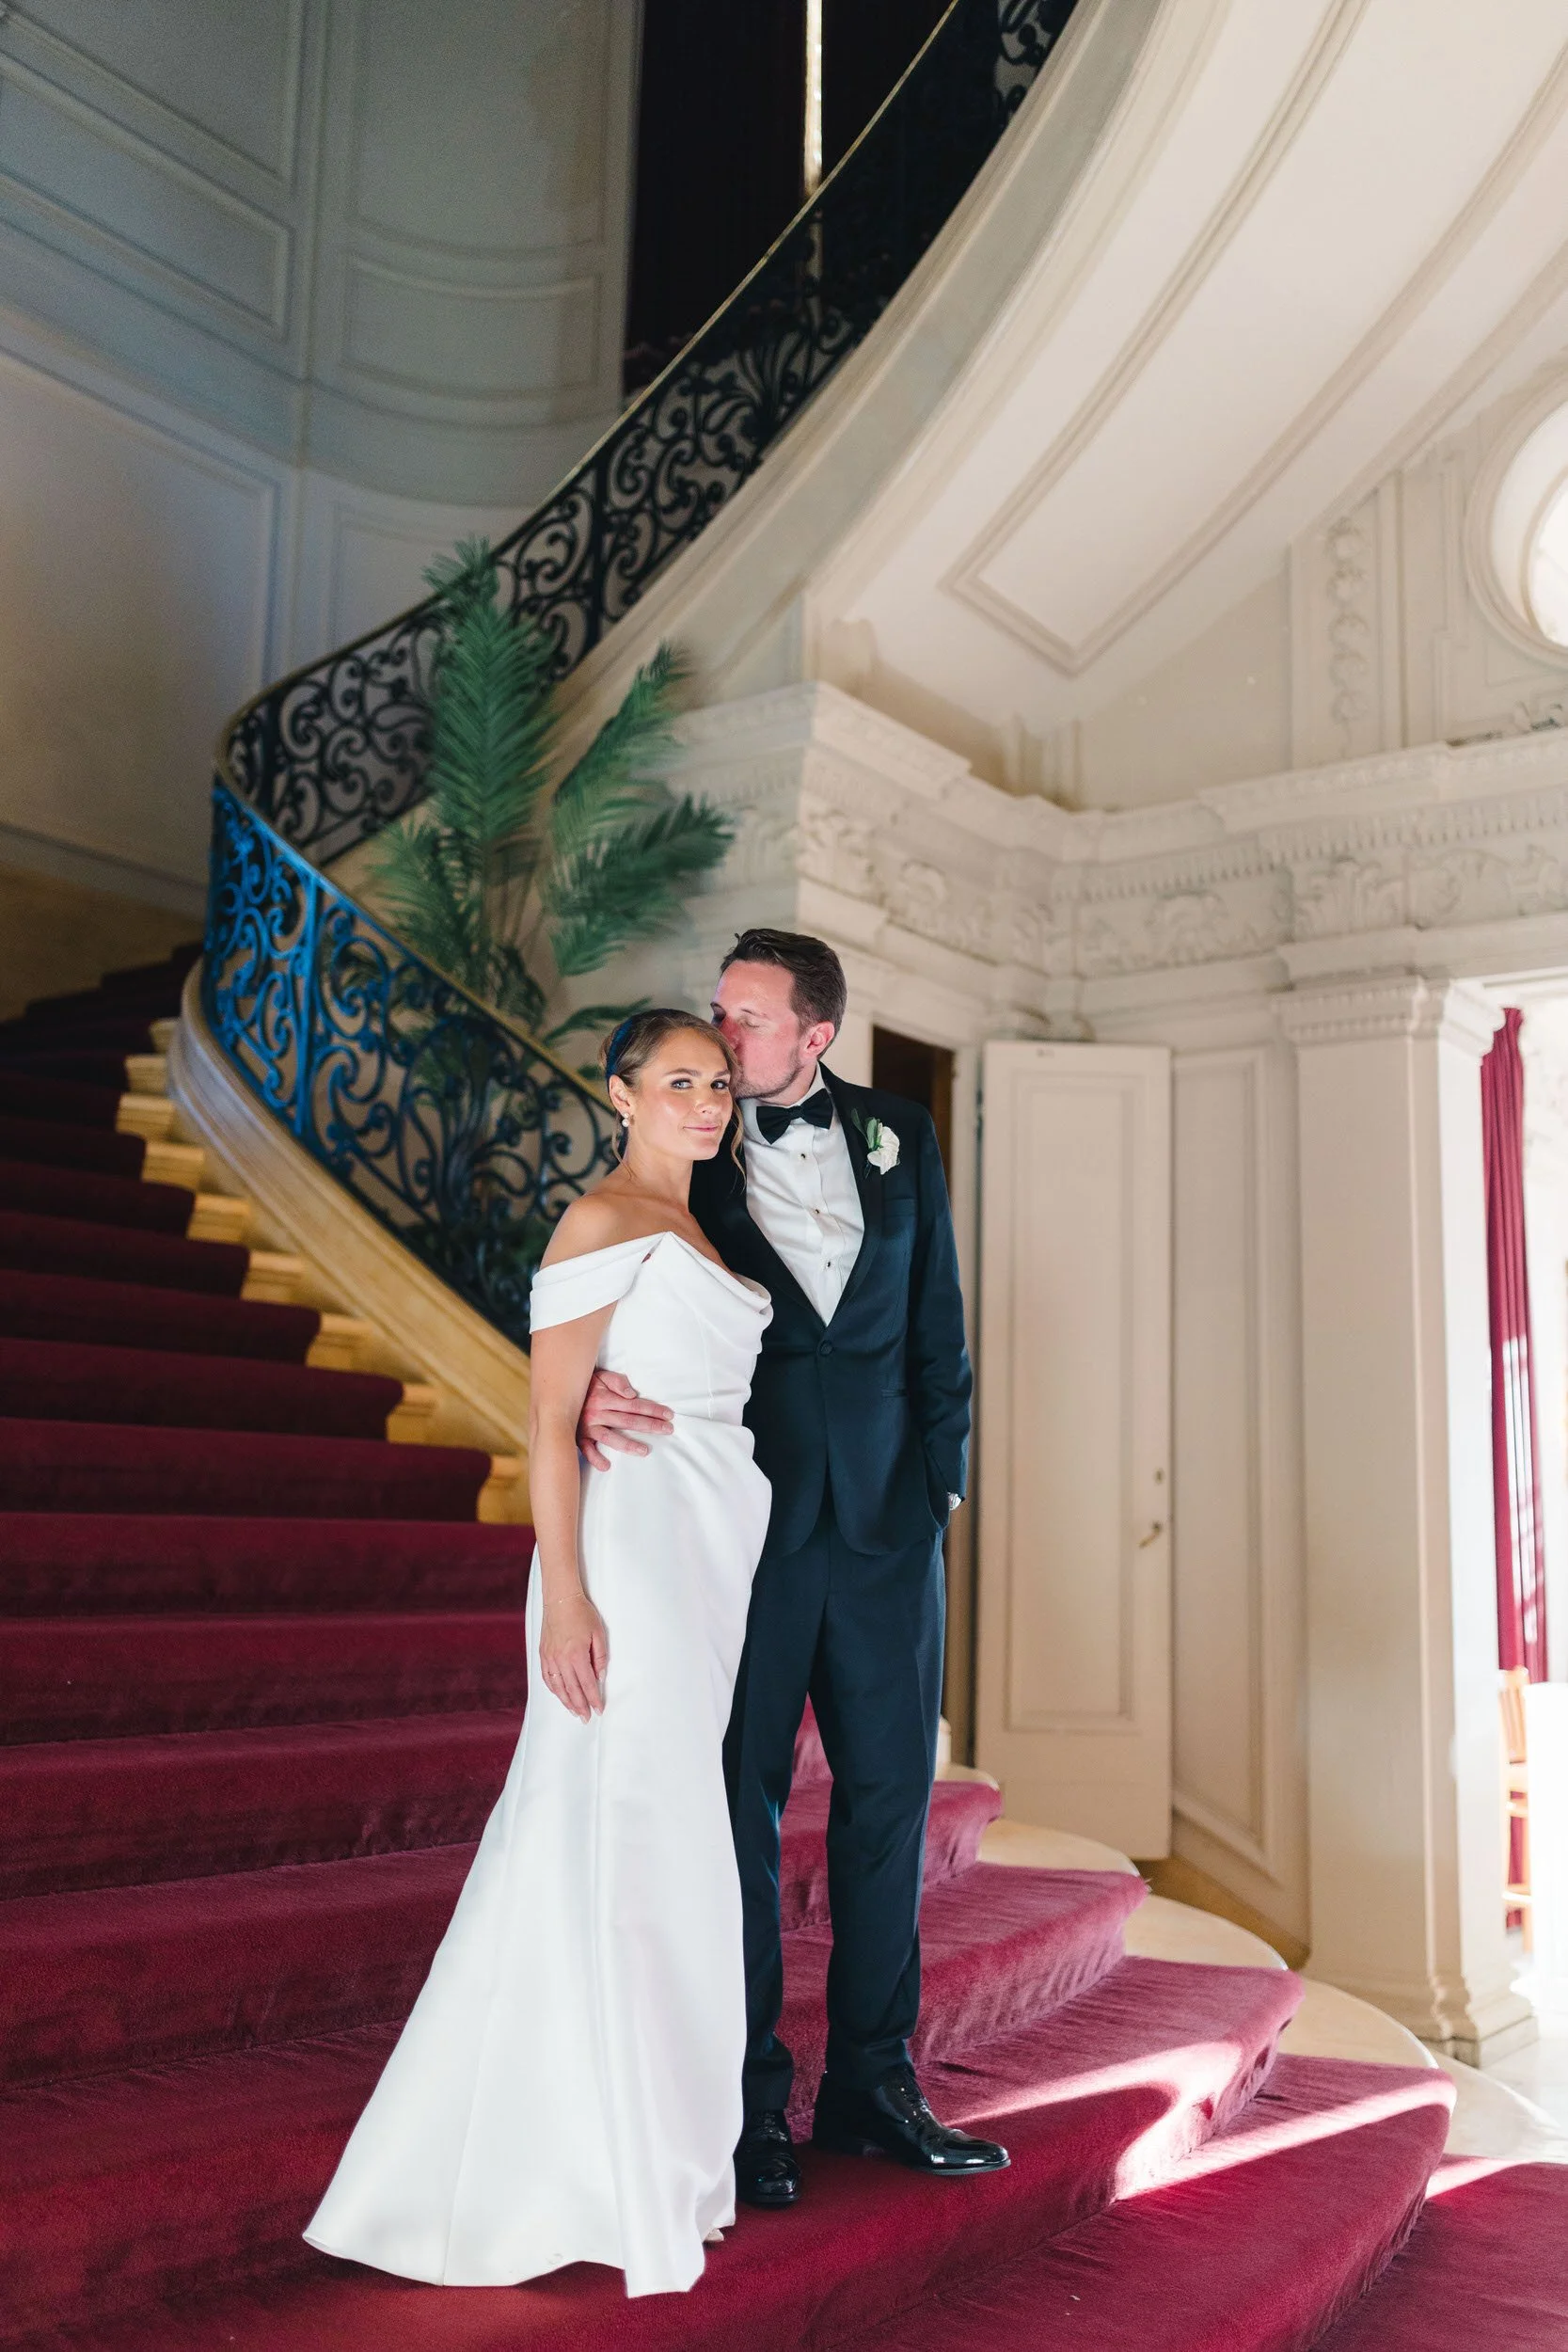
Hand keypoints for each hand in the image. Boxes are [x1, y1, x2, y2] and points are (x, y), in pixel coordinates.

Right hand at [538, 1588, 608, 1721]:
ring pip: (558, 1687)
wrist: (560, 1600)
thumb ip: (600, 1657)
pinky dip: (554, 1689)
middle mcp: (561, 1659)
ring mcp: (550, 1657)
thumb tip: (600, 1676)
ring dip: (567, 1702)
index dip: (594, 1699)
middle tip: (586, 1718)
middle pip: (572, 1689)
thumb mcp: (598, 1633)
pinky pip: (547, 1677)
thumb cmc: (581, 1614)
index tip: (599, 1709)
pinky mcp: (543, 1654)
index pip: (588, 1684)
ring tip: (574, 1712)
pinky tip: (559, 1695)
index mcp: (577, 1654)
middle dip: (580, 1706)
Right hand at [576, 1367, 674, 1470]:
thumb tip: (632, 1394)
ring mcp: (588, 1427)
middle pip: (627, 1421)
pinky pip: (585, 1450)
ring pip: (610, 1437)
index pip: (634, 1404)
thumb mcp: (600, 1376)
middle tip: (668, 1430)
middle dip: (649, 1425)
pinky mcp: (578, 1437)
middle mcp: (597, 1413)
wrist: (557, 1392)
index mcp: (605, 1398)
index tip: (669, 1414)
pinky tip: (606, 1466)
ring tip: (645, 1451)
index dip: (652, 1409)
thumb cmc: (584, 1384)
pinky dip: (594, 1458)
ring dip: (627, 1445)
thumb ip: (617, 1382)